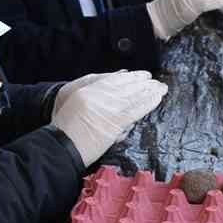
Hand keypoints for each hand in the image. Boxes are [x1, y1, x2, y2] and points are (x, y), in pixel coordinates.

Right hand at [51, 70, 167, 165]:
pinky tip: (158, 98)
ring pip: (133, 95)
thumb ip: (91, 88)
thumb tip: (115, 78)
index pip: (113, 79)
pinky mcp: (115, 122)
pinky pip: (136, 110)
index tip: (141, 75)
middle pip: (126, 85)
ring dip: (150, 91)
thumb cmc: (64, 128)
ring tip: (161, 88)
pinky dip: (148, 103)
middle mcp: (98, 96)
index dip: (129, 77)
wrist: (61, 146)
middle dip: (142, 82)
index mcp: (87, 90)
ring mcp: (107, 108)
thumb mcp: (71, 101)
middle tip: (155, 81)